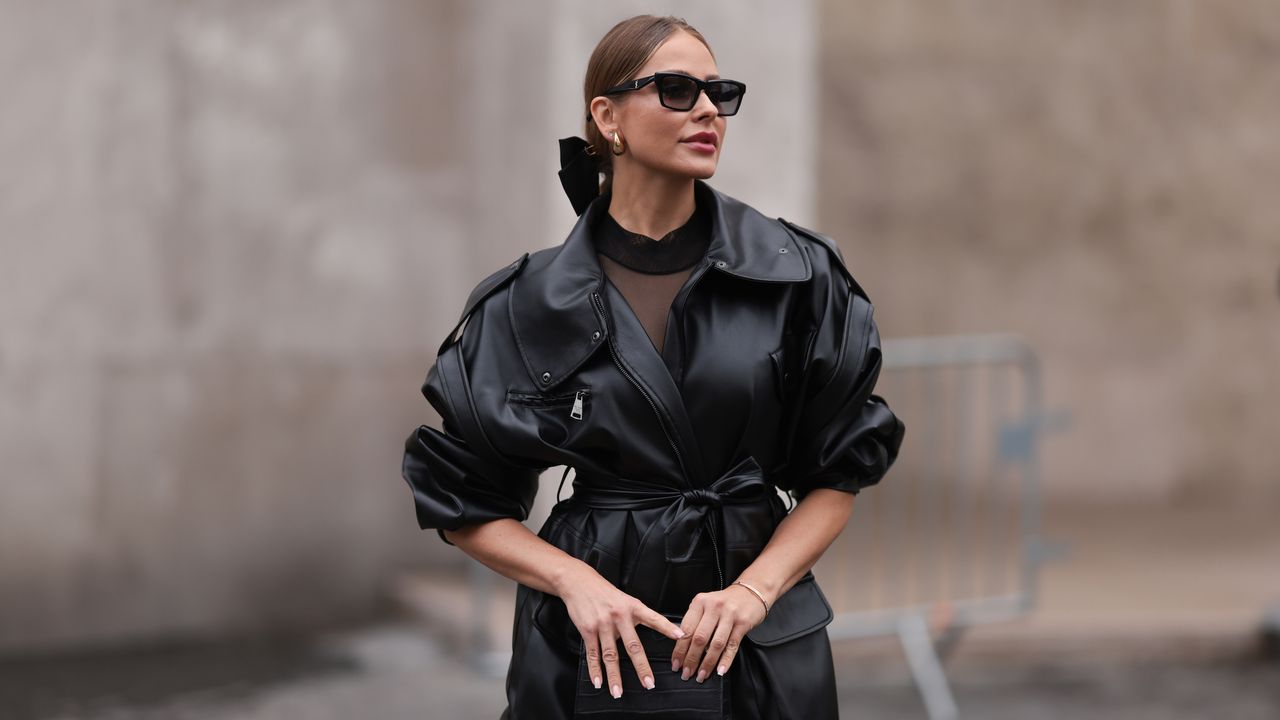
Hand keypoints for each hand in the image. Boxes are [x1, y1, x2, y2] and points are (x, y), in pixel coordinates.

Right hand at [558, 563, 684, 698]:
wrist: (579, 582)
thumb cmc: (605, 593)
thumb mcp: (626, 600)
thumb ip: (639, 615)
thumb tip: (660, 628)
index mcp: (633, 607)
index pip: (654, 618)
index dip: (668, 627)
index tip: (681, 636)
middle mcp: (619, 616)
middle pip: (633, 646)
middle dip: (641, 667)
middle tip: (649, 683)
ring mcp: (603, 624)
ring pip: (610, 655)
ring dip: (614, 676)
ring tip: (618, 692)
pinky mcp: (588, 630)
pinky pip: (593, 654)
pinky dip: (595, 670)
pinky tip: (599, 682)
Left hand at [672, 584, 768, 681]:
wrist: (750, 592)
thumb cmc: (724, 602)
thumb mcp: (705, 605)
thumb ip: (694, 621)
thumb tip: (681, 647)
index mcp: (700, 602)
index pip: (686, 629)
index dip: (680, 649)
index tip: (676, 663)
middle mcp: (713, 607)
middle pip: (699, 638)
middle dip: (691, 659)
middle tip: (687, 673)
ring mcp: (729, 615)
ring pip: (716, 644)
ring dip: (707, 663)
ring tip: (701, 675)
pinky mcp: (743, 623)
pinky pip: (732, 645)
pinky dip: (726, 660)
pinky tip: (720, 671)